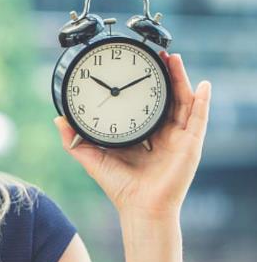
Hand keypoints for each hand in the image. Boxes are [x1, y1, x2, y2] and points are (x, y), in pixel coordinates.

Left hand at [53, 51, 211, 221]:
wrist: (139, 207)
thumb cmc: (119, 187)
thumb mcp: (91, 157)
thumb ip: (73, 139)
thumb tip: (58, 119)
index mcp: (143, 134)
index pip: (146, 103)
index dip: (144, 84)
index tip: (137, 64)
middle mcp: (163, 134)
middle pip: (167, 97)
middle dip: (165, 75)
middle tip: (159, 54)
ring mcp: (178, 138)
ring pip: (184, 102)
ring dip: (181, 79)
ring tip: (175, 59)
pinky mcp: (190, 145)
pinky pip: (199, 118)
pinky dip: (203, 101)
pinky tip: (203, 85)